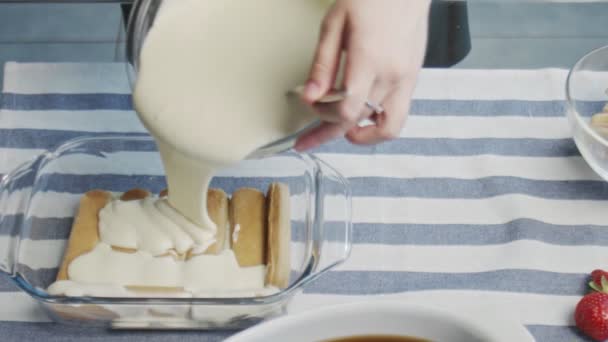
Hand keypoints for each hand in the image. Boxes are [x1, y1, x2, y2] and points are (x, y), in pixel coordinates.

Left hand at [295, 0, 429, 150]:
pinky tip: (363, 119)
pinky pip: (398, 115)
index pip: (346, 109)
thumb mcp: (335, 25)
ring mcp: (406, 80)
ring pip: (386, 127)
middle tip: (308, 138)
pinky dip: (379, 124)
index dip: (324, 116)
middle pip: (360, 120)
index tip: (311, 107)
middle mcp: (392, 75)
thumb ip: (322, 65)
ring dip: (363, 137)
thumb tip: (310, 96)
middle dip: (330, 132)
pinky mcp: (412, 80)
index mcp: (370, 59)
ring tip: (343, 134)